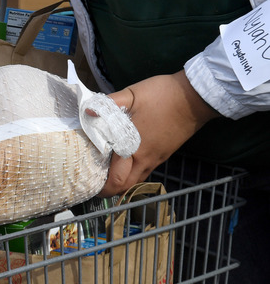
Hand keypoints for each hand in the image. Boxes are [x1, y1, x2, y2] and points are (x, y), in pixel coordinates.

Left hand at [99, 70, 220, 195]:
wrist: (196, 96)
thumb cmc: (162, 95)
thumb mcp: (132, 94)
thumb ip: (108, 104)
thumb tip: (87, 111)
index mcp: (133, 147)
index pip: (115, 180)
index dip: (101, 187)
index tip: (87, 182)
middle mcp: (145, 159)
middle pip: (125, 187)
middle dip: (109, 189)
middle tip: (94, 180)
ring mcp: (156, 159)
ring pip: (136, 182)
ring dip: (120, 182)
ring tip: (106, 173)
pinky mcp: (163, 155)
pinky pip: (144, 172)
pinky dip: (132, 174)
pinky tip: (122, 163)